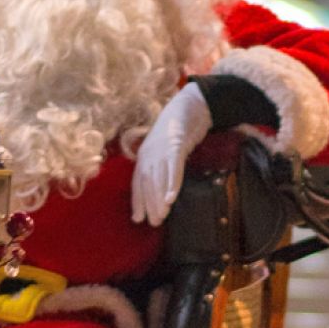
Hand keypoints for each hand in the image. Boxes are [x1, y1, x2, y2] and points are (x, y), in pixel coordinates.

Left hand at [132, 81, 211, 225]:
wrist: (191, 104)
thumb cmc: (180, 128)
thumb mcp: (167, 147)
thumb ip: (162, 164)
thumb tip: (162, 186)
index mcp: (145, 154)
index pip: (138, 181)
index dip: (138, 200)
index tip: (138, 218)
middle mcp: (149, 152)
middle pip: (147, 182)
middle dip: (149, 203)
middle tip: (154, 222)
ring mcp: (161, 148)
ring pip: (158, 177)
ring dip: (159, 198)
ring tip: (161, 215)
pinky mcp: (176, 144)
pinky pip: (173, 166)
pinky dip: (172, 183)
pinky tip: (172, 198)